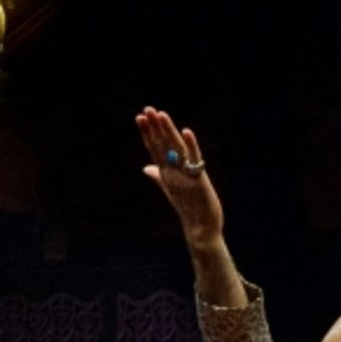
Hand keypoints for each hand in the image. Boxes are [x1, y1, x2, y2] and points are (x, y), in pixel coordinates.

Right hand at [135, 106, 223, 248]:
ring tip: (161, 115)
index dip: (148, 133)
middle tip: (146, 110)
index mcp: (166, 174)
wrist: (200, 231)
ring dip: (168, 132)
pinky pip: (195, 161)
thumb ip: (158, 177)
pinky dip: (191, 146)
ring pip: (175, 150)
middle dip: (154, 128)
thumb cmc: (188, 210)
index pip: (154, 149)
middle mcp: (173, 173)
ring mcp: (184, 176)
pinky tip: (187, 131)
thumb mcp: (171, 190)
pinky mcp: (199, 180)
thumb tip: (146, 167)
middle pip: (162, 147)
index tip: (140, 117)